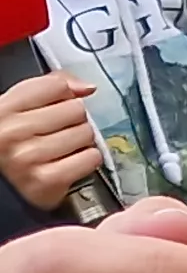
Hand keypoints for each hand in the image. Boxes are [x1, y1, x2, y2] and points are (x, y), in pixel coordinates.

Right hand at [0, 72, 100, 212]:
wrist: (2, 186)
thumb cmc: (12, 144)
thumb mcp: (18, 109)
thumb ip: (50, 87)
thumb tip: (87, 88)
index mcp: (2, 111)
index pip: (56, 85)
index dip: (63, 95)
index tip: (55, 107)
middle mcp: (11, 134)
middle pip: (76, 109)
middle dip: (73, 120)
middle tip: (56, 133)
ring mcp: (27, 158)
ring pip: (86, 134)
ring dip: (81, 142)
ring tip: (61, 149)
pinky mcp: (46, 182)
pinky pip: (91, 158)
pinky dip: (86, 161)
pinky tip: (68, 163)